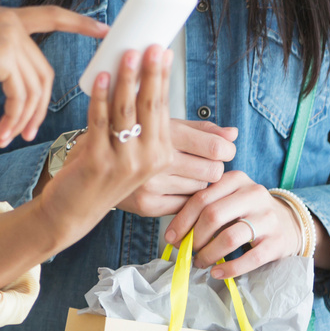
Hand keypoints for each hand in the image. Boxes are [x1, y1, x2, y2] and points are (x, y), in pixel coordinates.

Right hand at [0, 5, 107, 147]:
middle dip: (40, 107)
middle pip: (44, 71)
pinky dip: (14, 119)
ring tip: (10, 137)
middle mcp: (10, 21)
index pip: (51, 14)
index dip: (79, 22)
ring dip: (24, 119)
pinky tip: (1, 133)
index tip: (103, 29)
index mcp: (6, 17)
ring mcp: (7, 35)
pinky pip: (21, 96)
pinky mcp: (2, 54)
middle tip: (29, 132)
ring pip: (34, 88)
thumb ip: (3, 56)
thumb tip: (24, 82)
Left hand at [34, 46, 174, 250]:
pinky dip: (100, 96)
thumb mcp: (127, 150)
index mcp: (160, 154)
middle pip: (151, 107)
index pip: (163, 108)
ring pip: (127, 111)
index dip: (162, 78)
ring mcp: (124, 162)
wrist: (73, 209)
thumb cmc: (101, 171)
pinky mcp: (98, 161)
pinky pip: (99, 121)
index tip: (163, 50)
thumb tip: (139, 73)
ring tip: (126, 54)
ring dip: (126, 79)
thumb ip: (137, 121)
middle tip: (151, 46)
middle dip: (151, 73)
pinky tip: (99, 77)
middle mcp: (148, 160)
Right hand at [115, 119, 238, 217]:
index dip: (226, 149)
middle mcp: (157, 159)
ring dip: (198, 181)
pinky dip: (186, 197)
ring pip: (201, 189)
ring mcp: (152, 184)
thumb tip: (233, 133)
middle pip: (213, 171)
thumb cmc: (138, 136)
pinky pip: (185, 206)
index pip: (215, 148)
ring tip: (182, 171)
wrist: (96, 161)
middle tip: (200, 160)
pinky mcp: (147, 206)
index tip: (222, 148)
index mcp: (164, 132)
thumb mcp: (166, 124)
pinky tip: (174, 186)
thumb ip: (202, 129)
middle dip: (213, 166)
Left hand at [162, 169, 302, 279]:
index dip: (182, 220)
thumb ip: (206, 207)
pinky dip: (229, 268)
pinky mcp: (277, 242)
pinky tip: (217, 273)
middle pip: (213, 215)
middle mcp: (253, 194)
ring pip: (229, 237)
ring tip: (200, 262)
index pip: (201, 198)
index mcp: (236, 180)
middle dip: (194, 237)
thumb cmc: (248, 211)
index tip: (170, 237)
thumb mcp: (230, 198)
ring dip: (209, 254)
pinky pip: (249, 258)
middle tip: (186, 251)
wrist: (290, 223)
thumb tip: (175, 233)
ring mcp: (267, 218)